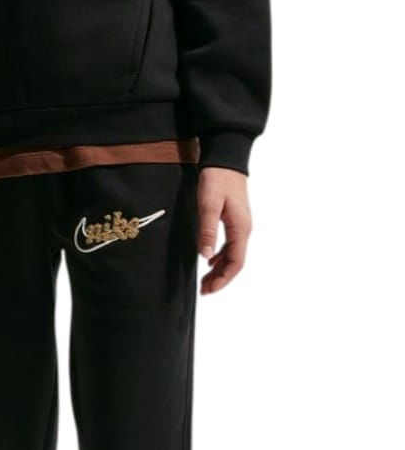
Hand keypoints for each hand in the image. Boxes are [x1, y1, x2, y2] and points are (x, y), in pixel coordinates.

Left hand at [197, 167, 251, 294]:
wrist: (225, 158)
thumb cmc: (217, 179)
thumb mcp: (209, 205)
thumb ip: (208, 231)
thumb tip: (205, 256)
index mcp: (240, 228)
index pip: (236, 262)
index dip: (223, 279)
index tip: (209, 290)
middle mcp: (244, 229)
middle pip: (235, 262)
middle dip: (220, 278)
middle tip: (204, 291)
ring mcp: (240, 224)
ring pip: (232, 254)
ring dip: (219, 269)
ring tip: (205, 280)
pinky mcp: (234, 219)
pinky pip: (230, 244)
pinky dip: (220, 256)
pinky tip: (209, 260)